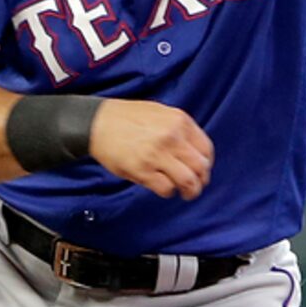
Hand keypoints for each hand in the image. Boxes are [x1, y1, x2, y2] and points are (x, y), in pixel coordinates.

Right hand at [90, 100, 213, 199]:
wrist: (99, 123)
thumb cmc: (126, 118)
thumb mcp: (160, 113)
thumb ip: (179, 129)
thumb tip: (194, 151)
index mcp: (179, 121)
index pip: (206, 149)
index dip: (206, 164)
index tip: (201, 170)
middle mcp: (172, 137)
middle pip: (200, 168)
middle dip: (201, 181)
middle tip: (195, 186)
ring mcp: (158, 155)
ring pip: (187, 181)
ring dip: (189, 191)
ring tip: (185, 193)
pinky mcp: (143, 170)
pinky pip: (166, 188)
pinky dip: (168, 191)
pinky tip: (163, 187)